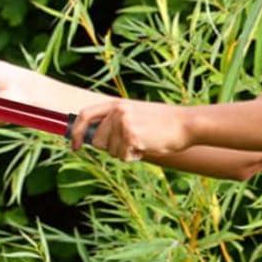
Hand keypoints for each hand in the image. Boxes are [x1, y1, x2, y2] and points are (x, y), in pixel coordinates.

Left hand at [67, 98, 196, 160]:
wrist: (186, 124)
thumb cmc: (163, 123)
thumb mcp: (136, 114)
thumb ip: (115, 122)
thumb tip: (92, 139)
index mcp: (116, 104)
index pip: (85, 115)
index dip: (76, 132)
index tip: (74, 146)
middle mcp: (117, 111)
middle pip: (97, 141)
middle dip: (111, 148)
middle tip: (131, 143)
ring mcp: (124, 123)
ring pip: (111, 152)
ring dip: (125, 153)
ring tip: (144, 141)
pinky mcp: (131, 136)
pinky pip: (124, 157)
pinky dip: (135, 157)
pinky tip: (148, 146)